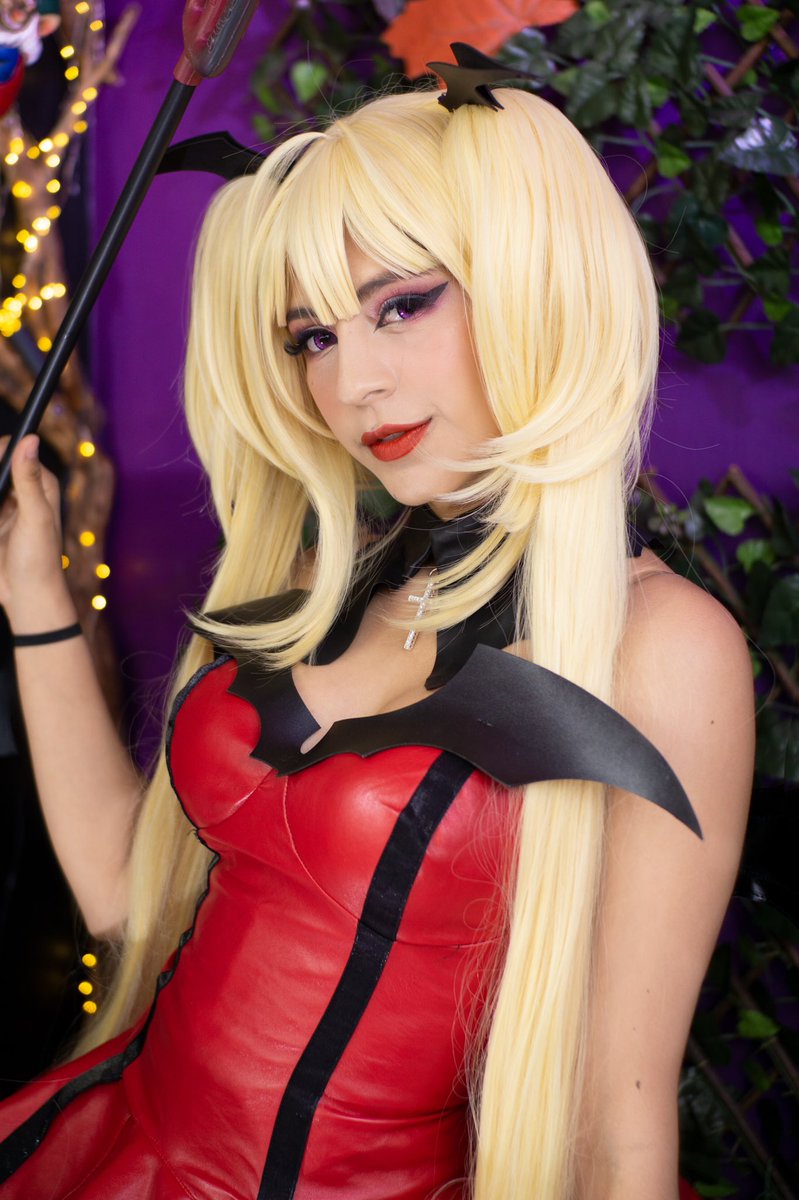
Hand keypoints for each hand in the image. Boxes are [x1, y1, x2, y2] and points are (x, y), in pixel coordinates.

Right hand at [0, 434, 70, 625]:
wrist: (26, 596)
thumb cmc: (40, 559)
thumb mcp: (35, 517)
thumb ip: (28, 480)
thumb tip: (30, 440)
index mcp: (37, 484)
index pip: (9, 449)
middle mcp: (18, 491)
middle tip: (2, 514)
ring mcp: (2, 506)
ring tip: (3, 528)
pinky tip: (0, 534)